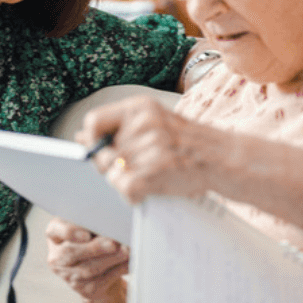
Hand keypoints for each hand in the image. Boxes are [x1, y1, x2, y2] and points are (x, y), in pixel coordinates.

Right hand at [46, 218, 128, 302]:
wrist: (100, 270)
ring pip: (89, 268)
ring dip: (111, 259)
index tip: (86, 235)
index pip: (54, 230)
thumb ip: (95, 223)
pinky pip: (102, 280)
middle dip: (95, 248)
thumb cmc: (94, 240)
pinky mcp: (85, 289)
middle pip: (71, 252)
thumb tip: (112, 222)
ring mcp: (69, 276)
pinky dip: (118, 270)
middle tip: (113, 243)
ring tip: (126, 251)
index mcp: (55, 235)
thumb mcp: (90, 228)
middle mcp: (57, 257)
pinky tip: (129, 262)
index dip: (69, 232)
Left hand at [76, 95, 224, 204]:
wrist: (222, 158)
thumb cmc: (185, 144)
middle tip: (137, 168)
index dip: (92, 140)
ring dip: (127, 182)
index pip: (94, 121)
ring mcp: (151, 146)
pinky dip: (133, 195)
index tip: (102, 150)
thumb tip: (80, 137)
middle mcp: (144, 123)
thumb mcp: (153, 123)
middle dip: (113, 167)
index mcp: (140, 107)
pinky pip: (125, 188)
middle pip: (102, 153)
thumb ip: (118, 129)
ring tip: (150, 176)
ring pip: (113, 173)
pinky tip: (150, 189)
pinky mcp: (157, 170)